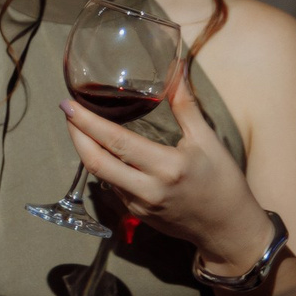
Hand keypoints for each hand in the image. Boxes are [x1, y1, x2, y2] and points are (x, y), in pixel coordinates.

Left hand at [60, 64, 272, 274]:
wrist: (228, 229)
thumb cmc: (223, 181)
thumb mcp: (207, 139)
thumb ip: (185, 104)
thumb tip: (177, 67)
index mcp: (167, 166)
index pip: (116, 142)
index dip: (87, 123)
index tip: (68, 105)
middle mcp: (147, 189)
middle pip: (96, 162)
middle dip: (76, 135)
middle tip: (67, 112)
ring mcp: (139, 205)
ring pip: (100, 176)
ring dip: (86, 150)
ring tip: (80, 125)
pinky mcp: (137, 214)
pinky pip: (112, 187)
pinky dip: (103, 166)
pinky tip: (101, 149)